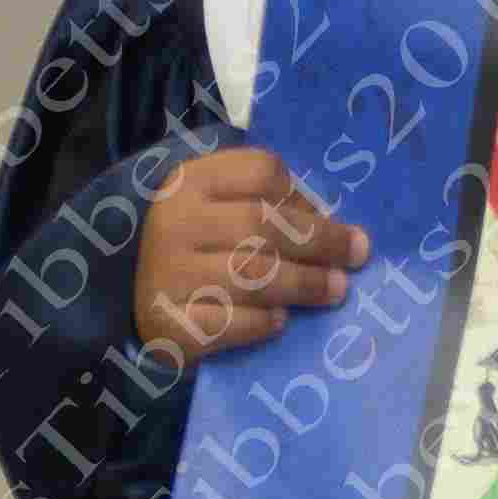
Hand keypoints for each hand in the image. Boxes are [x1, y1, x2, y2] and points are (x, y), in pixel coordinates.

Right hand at [135, 147, 369, 372]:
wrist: (141, 305)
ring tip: (336, 290)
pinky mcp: (168, 325)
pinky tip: (281, 322)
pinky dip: (262, 323)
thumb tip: (341, 233)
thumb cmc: (201, 253)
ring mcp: (166, 275)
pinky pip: (228, 323)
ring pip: (251, 275)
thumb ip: (269, 209)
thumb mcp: (222, 213)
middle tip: (357, 256)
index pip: (261, 173)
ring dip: (304, 283)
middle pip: (263, 224)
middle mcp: (174, 222)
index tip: (329, 218)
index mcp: (191, 182)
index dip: (303, 196)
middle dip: (320, 241)